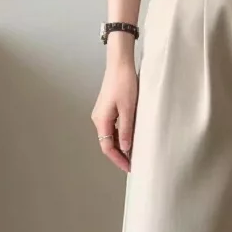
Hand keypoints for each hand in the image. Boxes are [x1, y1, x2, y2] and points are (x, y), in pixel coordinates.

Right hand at [92, 58, 137, 172]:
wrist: (119, 64)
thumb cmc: (124, 83)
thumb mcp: (128, 109)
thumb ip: (126, 129)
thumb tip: (125, 148)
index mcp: (101, 120)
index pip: (107, 147)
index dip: (118, 159)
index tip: (129, 167)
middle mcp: (98, 119)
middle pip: (106, 143)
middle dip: (119, 155)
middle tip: (132, 164)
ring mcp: (101, 114)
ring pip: (109, 136)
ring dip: (119, 146)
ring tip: (133, 153)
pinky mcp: (107, 109)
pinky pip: (111, 127)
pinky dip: (119, 136)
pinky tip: (129, 138)